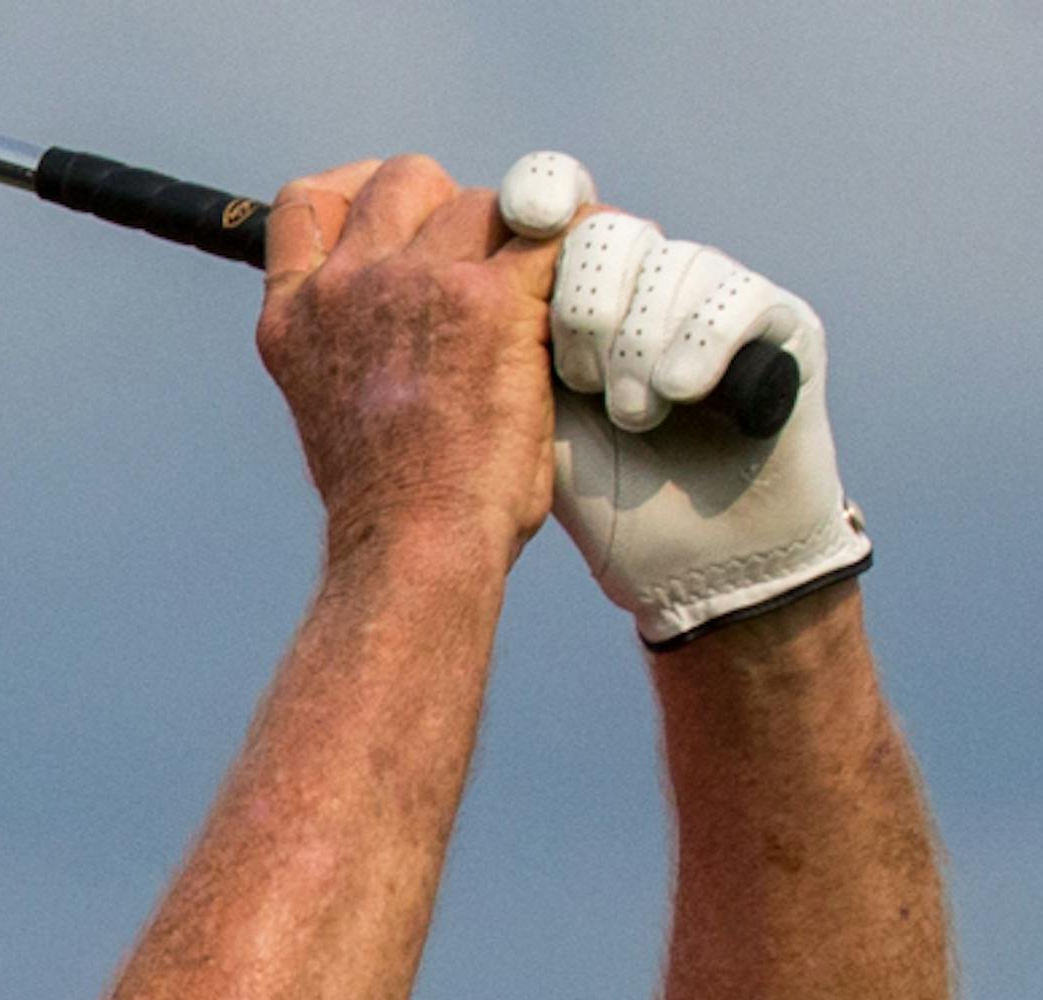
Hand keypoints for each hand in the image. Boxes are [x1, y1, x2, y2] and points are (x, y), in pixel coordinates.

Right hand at [258, 157, 561, 572]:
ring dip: (515, 241)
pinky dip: (581, 240)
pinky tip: (594, 265)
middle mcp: (347, 288)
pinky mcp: (491, 300)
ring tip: (541, 300)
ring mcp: (417, 285)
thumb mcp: (335, 414)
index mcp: (296, 320)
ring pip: (484, 204)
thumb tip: (411, 325)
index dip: (356, 192)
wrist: (413, 555)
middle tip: (487, 268)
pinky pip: (552, 232)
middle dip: (450, 208)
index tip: (397, 213)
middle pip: (406, 179)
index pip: (306, 204)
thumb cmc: (390, 512)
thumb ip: (357, 346)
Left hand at [497, 151, 870, 642]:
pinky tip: (678, 392)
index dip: (541, 197)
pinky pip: (732, 299)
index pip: (559, 204)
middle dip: (585, 304)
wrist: (698, 572)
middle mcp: (656, 281)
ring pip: (666, 263)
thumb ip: (499, 348)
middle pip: (606, 230)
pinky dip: (697, 345)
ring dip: (637, 346)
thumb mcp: (537, 426)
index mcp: (592, 293)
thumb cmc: (612, 509)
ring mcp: (719, 297)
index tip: (530, 218)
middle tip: (583, 382)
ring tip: (632, 415)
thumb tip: (445, 268)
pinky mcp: (783, 325)